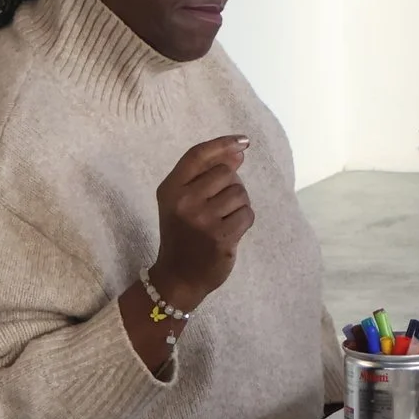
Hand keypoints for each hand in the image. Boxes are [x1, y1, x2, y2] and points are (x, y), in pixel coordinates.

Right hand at [151, 135, 255, 309]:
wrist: (178, 277)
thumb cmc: (182, 235)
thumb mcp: (183, 201)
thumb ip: (206, 176)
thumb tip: (238, 152)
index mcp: (170, 189)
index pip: (198, 155)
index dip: (223, 143)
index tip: (243, 141)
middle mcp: (184, 201)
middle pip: (226, 173)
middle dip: (231, 185)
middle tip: (219, 206)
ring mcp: (202, 220)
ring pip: (240, 193)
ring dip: (239, 205)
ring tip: (223, 220)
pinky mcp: (221, 237)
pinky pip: (247, 214)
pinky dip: (244, 221)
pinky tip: (231, 231)